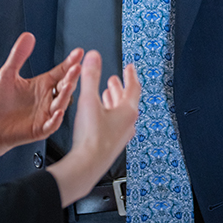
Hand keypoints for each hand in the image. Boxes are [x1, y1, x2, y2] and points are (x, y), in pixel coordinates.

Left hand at [0, 32, 82, 157]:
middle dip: (72, 77)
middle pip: (65, 86)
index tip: (79, 52)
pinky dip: (56, 119)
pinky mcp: (40, 129)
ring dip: (66, 95)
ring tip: (68, 85)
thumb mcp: (7, 74)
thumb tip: (28, 35)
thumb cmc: (0, 101)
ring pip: (61, 104)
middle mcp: (48, 98)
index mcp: (43, 84)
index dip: (70, 62)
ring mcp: (46, 114)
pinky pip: (51, 125)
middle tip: (77, 67)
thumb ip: (18, 55)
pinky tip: (58, 112)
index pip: (61, 71)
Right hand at [47, 51, 140, 206]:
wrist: (88, 165)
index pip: (134, 87)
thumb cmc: (92, 137)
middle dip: (120, 88)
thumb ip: (91, 76)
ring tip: (106, 94)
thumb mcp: (89, 100)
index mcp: (128, 111)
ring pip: (121, 113)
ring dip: (114, 101)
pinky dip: (109, 114)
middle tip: (115, 80)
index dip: (131, 75)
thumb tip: (93, 57)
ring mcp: (122, 135)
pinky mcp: (113, 144)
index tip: (130, 67)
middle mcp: (128, 123)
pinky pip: (115, 124)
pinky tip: (100, 116)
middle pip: (128, 100)